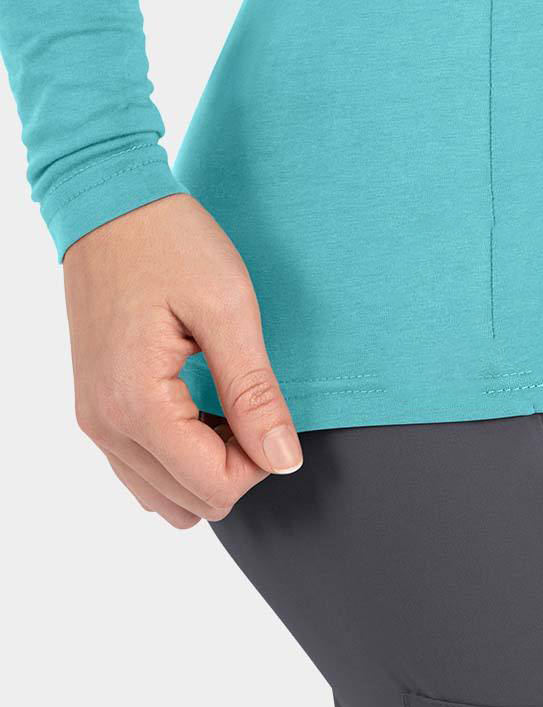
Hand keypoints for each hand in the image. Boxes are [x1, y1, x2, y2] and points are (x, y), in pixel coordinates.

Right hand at [63, 194, 301, 528]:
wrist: (110, 205)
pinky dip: (182, 457)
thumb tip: (284, 460)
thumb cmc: (171, 244)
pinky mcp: (97, 408)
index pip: (214, 488)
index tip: (271, 410)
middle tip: (253, 405)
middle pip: (192, 502)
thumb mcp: (229, 311)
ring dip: (209, 466)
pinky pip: (142, 470)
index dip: (262, 461)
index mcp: (137, 405)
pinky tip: (203, 410)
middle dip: (238, 467)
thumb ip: (255, 393)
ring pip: (166, 496)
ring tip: (228, 406)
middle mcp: (106, 426)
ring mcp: (95, 421)